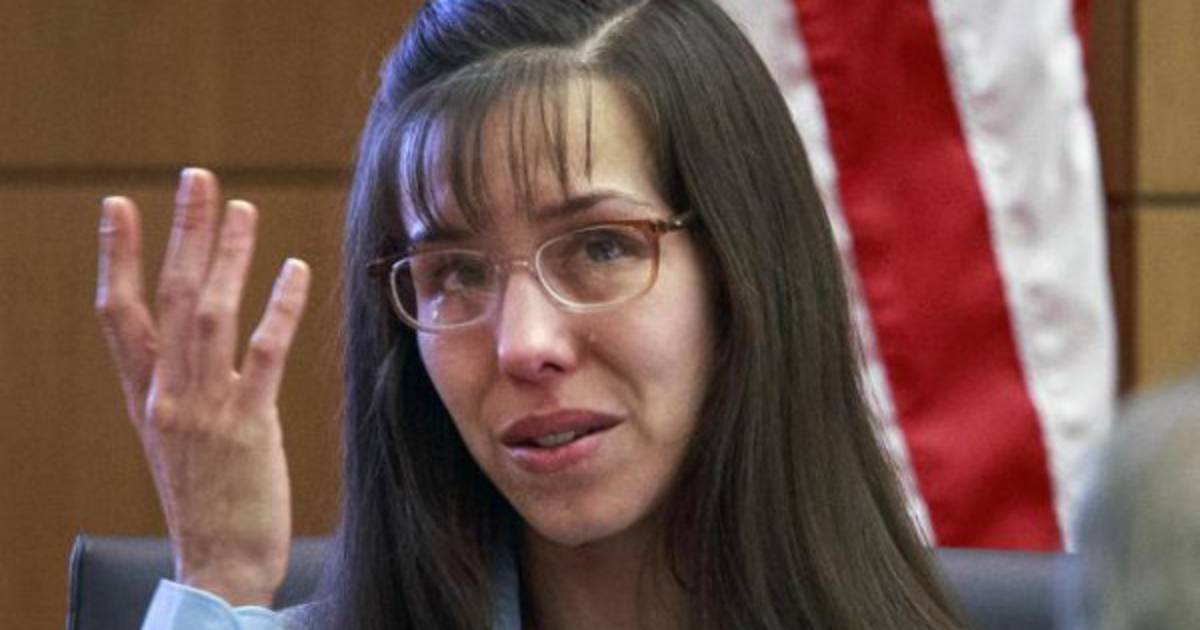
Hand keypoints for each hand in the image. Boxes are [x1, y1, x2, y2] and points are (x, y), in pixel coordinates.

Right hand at [95, 168, 310, 605]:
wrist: (219, 564)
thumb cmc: (206, 497)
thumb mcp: (175, 436)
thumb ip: (176, 384)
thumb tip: (193, 333)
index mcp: (144, 395)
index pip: (119, 313)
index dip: (117, 257)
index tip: (118, 204)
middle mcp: (167, 395)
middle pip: (170, 298)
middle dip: (183, 233)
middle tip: (198, 178)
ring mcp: (205, 409)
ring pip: (212, 316)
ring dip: (229, 257)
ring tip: (243, 208)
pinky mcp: (249, 426)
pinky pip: (264, 354)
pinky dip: (279, 307)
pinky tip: (294, 269)